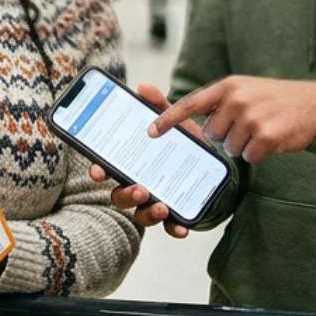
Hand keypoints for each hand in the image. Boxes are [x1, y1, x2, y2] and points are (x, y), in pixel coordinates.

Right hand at [87, 83, 196, 239]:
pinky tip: (181, 228)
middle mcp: (139, 185)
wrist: (216, 166)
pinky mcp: (175, 214)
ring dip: (148, 212)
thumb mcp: (175, 122)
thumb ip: (160, 107)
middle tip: (139, 188)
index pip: (108, 169)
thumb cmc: (186, 144)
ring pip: (141, 215)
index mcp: (133, 163)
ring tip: (160, 205)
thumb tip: (143, 87)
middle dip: (126, 194)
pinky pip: (169, 227)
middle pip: (120, 196)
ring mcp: (155, 202)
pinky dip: (174, 228)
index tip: (98, 171)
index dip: (99, 171)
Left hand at [150, 76, 315, 164]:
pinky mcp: (267, 136)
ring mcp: (252, 117)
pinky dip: (261, 154)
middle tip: (250, 124)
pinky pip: (250, 157)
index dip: (168, 119)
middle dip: (228, 136)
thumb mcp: (246, 90)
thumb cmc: (278, 100)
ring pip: (231, 148)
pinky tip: (274, 139)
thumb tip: (194, 120)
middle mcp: (237, 99)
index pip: (190, 103)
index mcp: (229, 86)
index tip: (150, 132)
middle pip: (213, 134)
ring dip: (246, 145)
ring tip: (264, 129)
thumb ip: (221, 101)